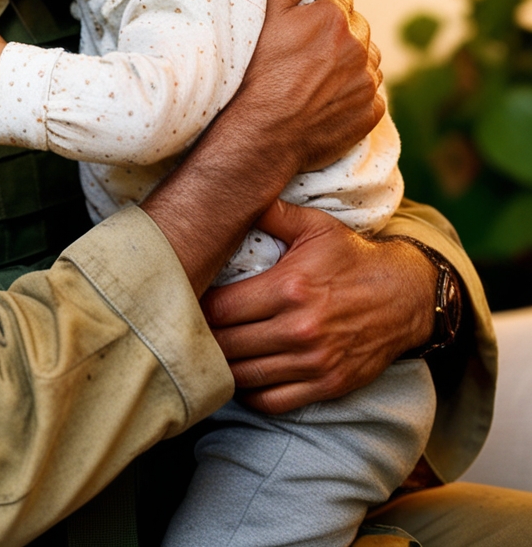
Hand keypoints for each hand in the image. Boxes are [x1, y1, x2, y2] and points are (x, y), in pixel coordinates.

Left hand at [202, 200, 438, 412]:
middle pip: (227, 344)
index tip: (188, 300)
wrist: (405, 296)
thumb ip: (273, 213)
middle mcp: (300, 328)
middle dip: (203, 337)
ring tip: (209, 351)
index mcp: (290, 287)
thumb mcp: (315, 226)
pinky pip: (273, 401)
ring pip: (245, 376)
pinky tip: (239, 376)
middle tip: (189, 328)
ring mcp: (314, 361)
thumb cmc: (352, 257)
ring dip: (222, 366)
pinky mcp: (327, 385)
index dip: (197, 306)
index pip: (222, 308)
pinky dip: (250, 393)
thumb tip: (234, 193)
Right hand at [236, 0, 384, 175]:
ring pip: (367, 59)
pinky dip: (355, 93)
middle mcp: (360, 47)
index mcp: (335, 18)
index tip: (304, 15)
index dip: (321, 1)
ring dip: (351, 61)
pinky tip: (328, 99)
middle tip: (308, 48)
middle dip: (339, 30)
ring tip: (319, 74)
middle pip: (356, 26)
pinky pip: (370, 94)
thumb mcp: (269, 18)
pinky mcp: (371, 112)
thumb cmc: (261, 74)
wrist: (267, 132)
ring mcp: (368, 81)